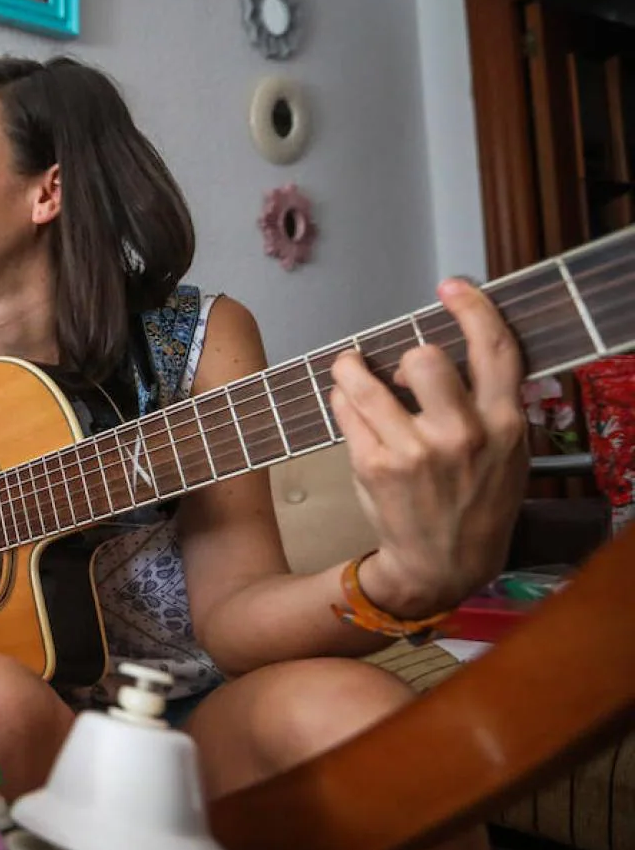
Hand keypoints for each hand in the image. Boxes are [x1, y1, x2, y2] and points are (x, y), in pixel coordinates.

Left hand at [328, 278, 528, 618]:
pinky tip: (349, 404)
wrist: (445, 563)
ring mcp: (416, 452)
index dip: (474, 308)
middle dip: (406, 355)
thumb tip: (453, 347)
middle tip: (398, 365)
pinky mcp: (375, 466)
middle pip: (425, 358)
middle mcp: (462, 435)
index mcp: (503, 424)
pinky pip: (346, 411)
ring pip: (369, 382)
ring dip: (352, 368)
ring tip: (349, 368)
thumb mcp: (506, 452)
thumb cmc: (476, 499)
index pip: (495, 350)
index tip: (452, 286)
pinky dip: (342, 400)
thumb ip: (488, 403)